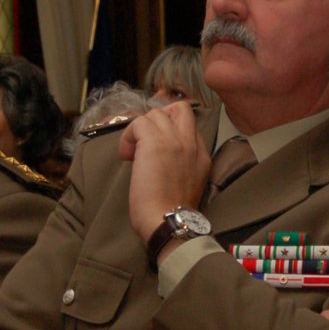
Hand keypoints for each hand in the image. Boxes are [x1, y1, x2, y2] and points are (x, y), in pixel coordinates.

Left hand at [118, 102, 209, 245]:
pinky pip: (138, 122)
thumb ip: (182, 164)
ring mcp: (175, 140)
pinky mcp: (155, 143)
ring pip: (155, 114)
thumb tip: (159, 157)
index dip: (169, 130)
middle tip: (147, 137)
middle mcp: (191, 143)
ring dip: (140, 130)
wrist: (168, 221)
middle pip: (179, 109)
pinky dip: (128, 136)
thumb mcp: (190, 183)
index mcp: (201, 154)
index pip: (189, 125)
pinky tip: (126, 156)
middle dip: (160, 117)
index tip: (156, 145)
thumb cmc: (173, 212)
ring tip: (133, 153)